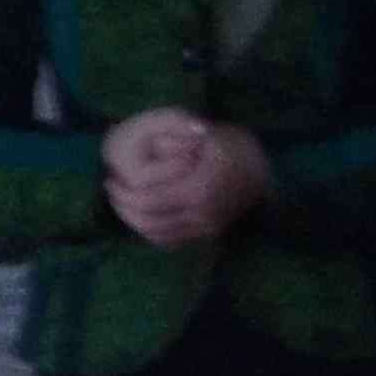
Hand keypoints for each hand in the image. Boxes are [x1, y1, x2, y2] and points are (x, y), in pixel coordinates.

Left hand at [106, 121, 268, 246]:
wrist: (265, 168)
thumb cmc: (231, 145)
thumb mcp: (206, 133)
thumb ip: (177, 138)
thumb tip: (153, 145)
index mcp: (198, 189)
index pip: (148, 201)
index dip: (124, 193)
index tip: (110, 179)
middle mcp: (202, 215)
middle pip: (148, 221)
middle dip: (123, 207)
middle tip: (111, 191)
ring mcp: (207, 228)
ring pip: (158, 235)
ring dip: (133, 221)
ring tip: (121, 203)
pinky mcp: (208, 234)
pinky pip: (172, 241)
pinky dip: (151, 232)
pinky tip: (140, 216)